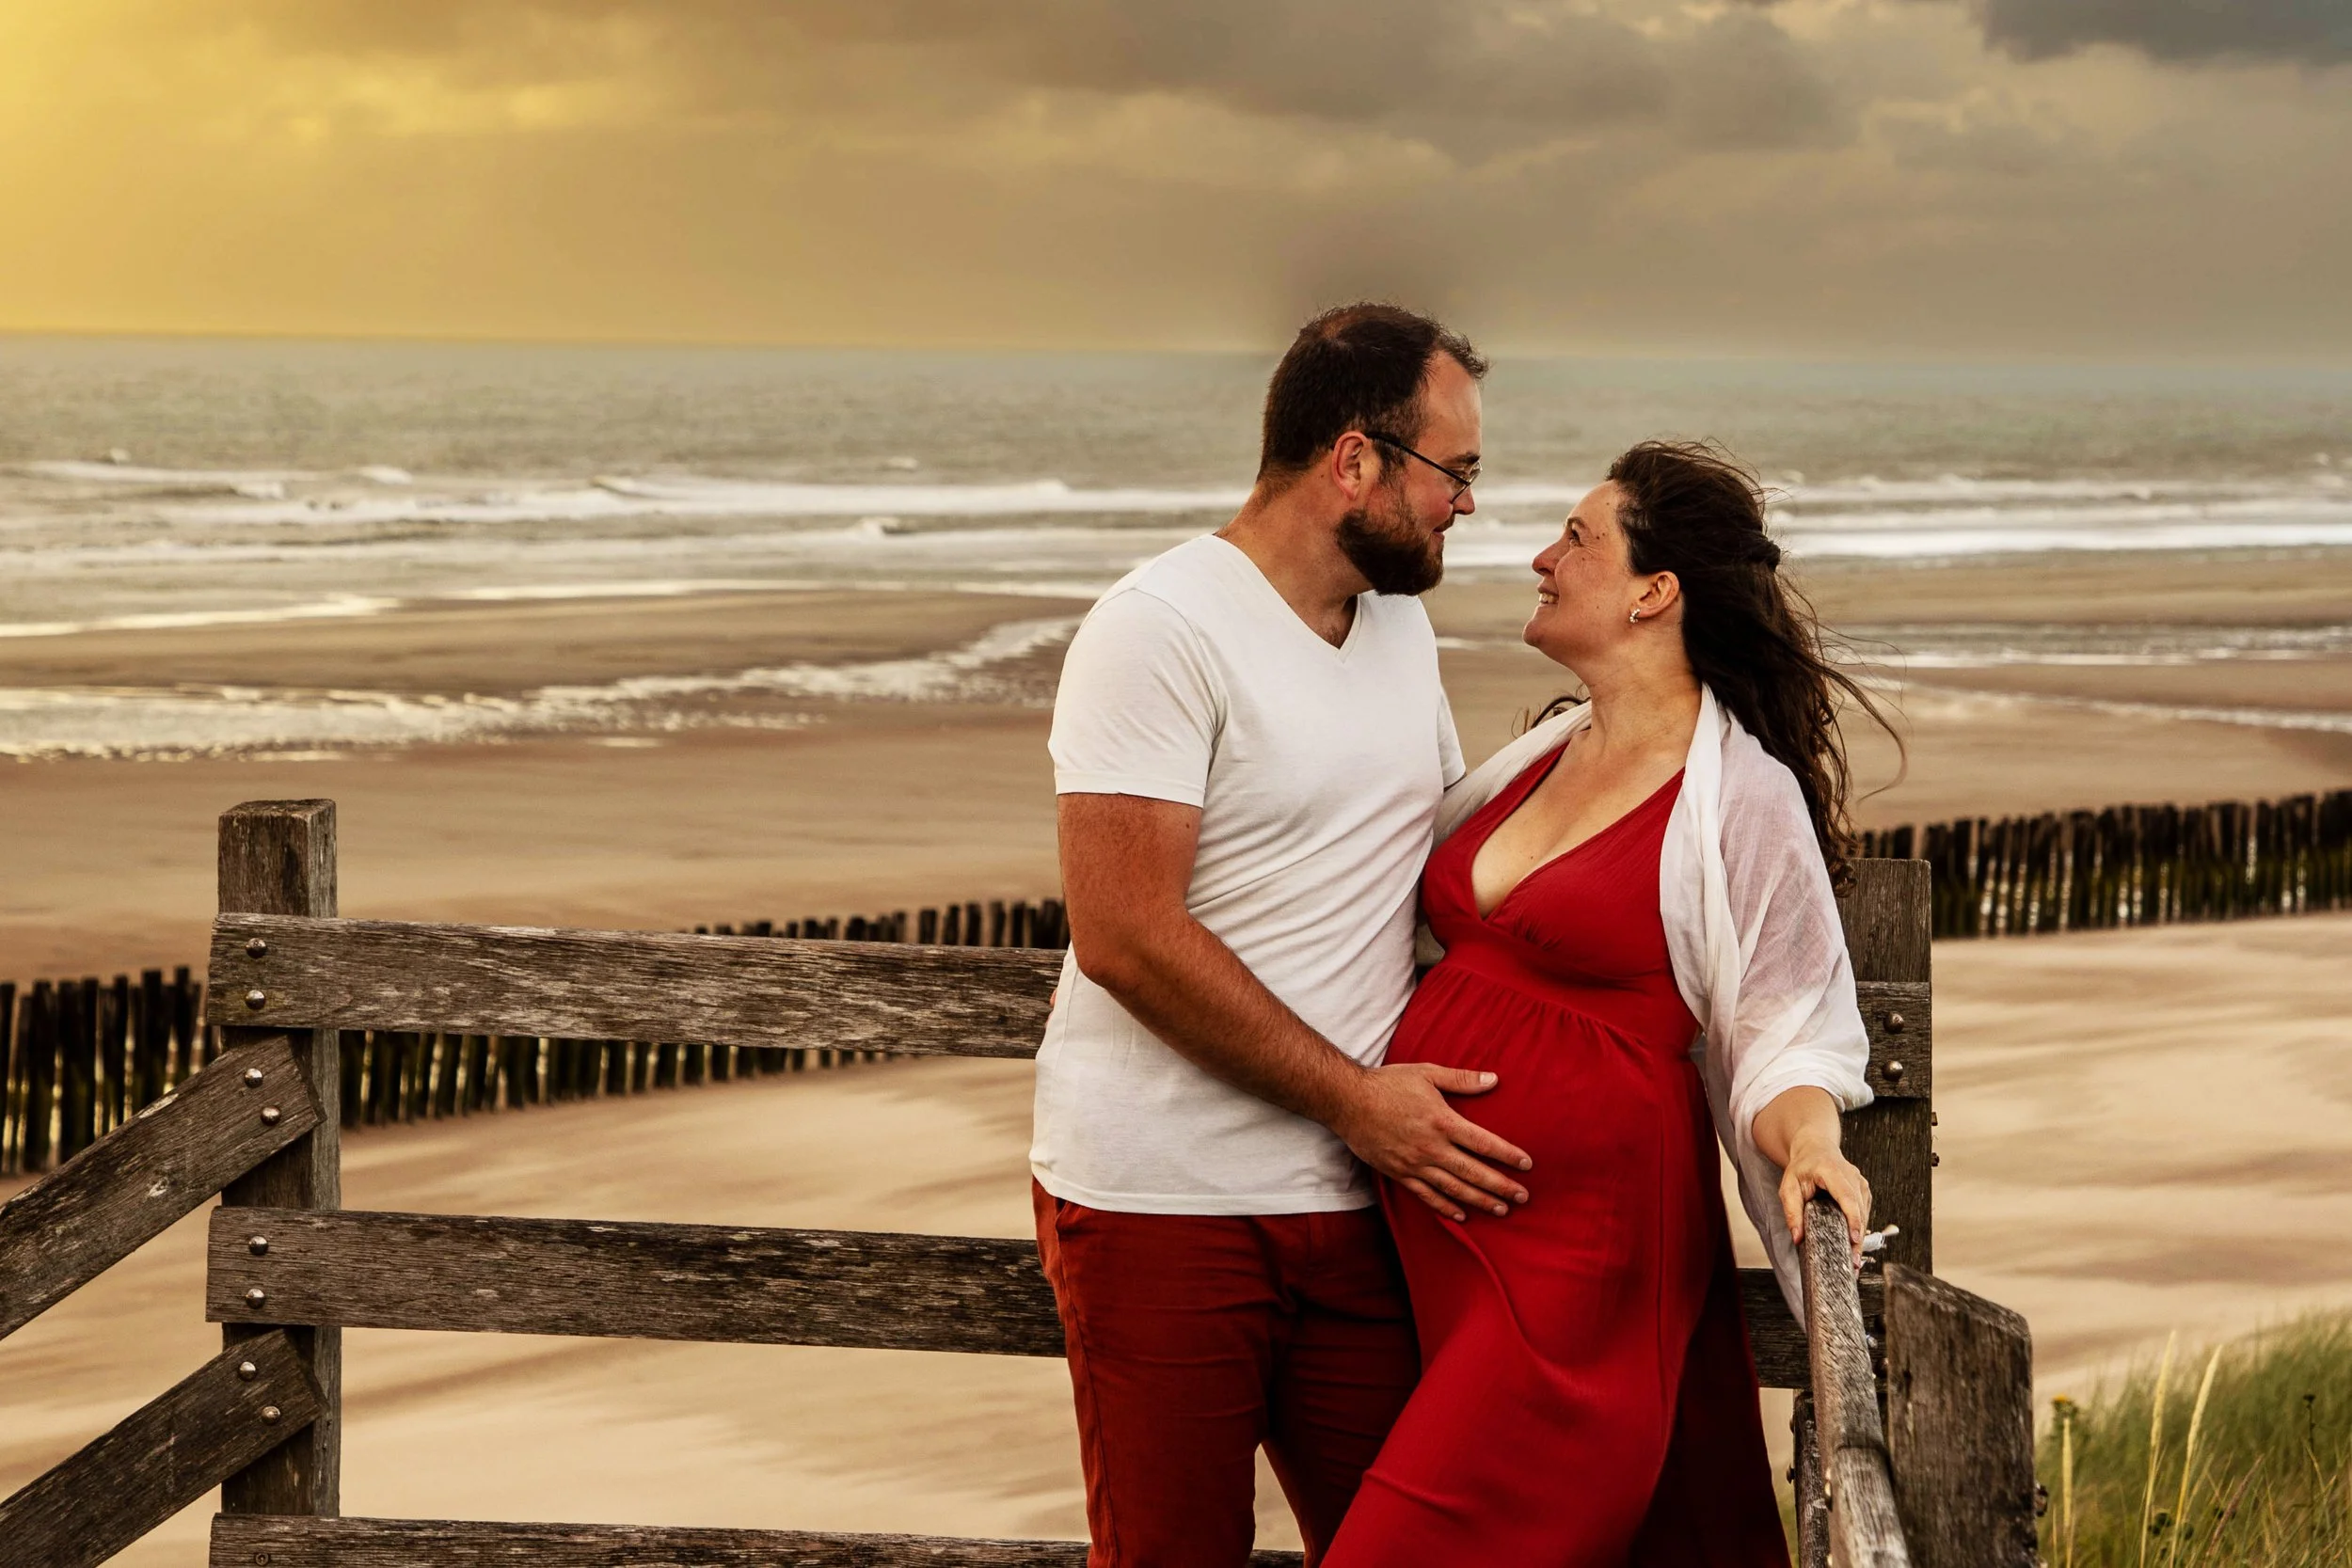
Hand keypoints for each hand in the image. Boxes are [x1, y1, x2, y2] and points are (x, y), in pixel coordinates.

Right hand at [1331, 1063, 1532, 1222]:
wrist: (1347, 1101)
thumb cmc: (1388, 1083)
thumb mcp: (1427, 1074)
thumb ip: (1462, 1080)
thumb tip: (1494, 1080)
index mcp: (1442, 1121)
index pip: (1483, 1143)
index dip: (1507, 1155)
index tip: (1527, 1165)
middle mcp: (1431, 1147)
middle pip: (1473, 1172)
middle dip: (1501, 1186)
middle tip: (1523, 1196)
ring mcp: (1415, 1164)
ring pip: (1454, 1189)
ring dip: (1480, 1200)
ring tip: (1502, 1209)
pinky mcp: (1399, 1173)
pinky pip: (1426, 1196)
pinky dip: (1446, 1207)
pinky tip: (1462, 1215)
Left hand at [1779, 1132, 1870, 1269]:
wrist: (1815, 1149)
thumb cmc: (1802, 1167)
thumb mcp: (1788, 1187)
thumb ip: (1791, 1211)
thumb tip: (1797, 1237)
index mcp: (1832, 1171)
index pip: (1847, 1197)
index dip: (1853, 1219)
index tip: (1854, 1238)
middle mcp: (1852, 1176)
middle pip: (1859, 1210)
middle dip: (1857, 1237)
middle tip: (1853, 1262)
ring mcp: (1860, 1183)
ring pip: (1864, 1214)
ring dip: (1860, 1237)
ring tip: (1854, 1260)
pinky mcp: (1863, 1192)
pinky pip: (1864, 1213)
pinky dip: (1860, 1229)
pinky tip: (1854, 1245)